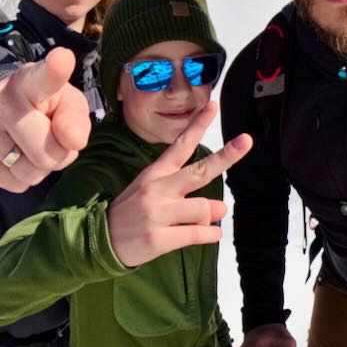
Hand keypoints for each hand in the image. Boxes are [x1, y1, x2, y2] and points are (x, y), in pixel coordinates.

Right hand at [0, 47, 90, 190]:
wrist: (1, 109)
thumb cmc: (45, 104)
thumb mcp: (68, 102)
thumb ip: (76, 117)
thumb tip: (74, 140)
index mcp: (29, 80)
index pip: (42, 78)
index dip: (54, 70)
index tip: (62, 58)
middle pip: (46, 152)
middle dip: (59, 154)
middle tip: (54, 139)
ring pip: (29, 172)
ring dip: (41, 167)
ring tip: (35, 145)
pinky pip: (14, 183)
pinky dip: (23, 177)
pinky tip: (18, 155)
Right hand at [107, 102, 251, 267]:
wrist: (99, 240)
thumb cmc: (131, 211)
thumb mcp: (149, 190)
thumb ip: (184, 192)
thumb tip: (219, 206)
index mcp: (156, 172)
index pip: (181, 144)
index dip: (198, 124)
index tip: (214, 106)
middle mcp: (158, 189)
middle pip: (200, 170)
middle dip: (226, 156)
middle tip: (246, 141)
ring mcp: (158, 214)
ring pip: (203, 208)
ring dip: (215, 213)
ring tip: (213, 218)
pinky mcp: (158, 239)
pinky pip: (196, 234)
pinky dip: (211, 234)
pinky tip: (213, 234)